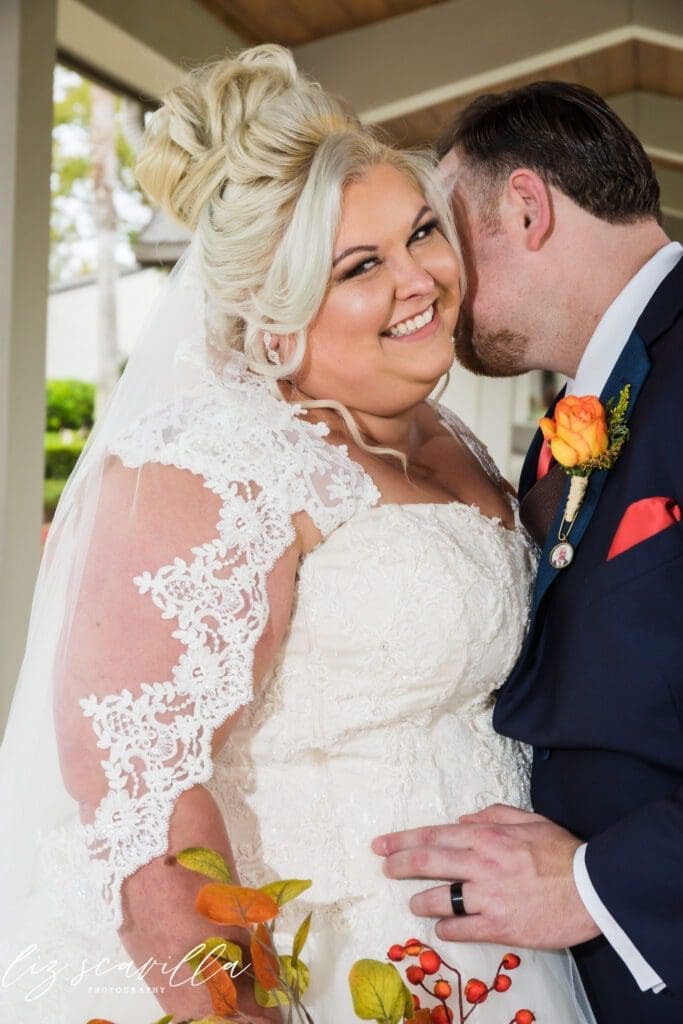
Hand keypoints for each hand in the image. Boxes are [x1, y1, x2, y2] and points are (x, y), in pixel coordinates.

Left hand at [372, 804, 600, 948]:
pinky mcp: (499, 926)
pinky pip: (461, 929)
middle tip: (384, 869)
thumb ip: (492, 816)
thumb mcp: (528, 820)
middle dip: (398, 865)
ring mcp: (488, 897)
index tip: (381, 845)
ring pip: (439, 898)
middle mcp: (480, 864)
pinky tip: (440, 928)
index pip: (432, 836)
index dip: (402, 840)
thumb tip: (461, 822)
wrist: (592, 888)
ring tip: (414, 903)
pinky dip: (446, 928)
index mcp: (486, 836)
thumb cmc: (562, 851)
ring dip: (420, 901)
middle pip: (426, 862)